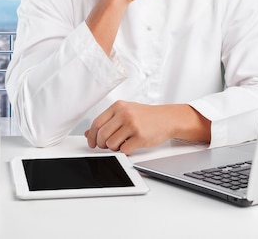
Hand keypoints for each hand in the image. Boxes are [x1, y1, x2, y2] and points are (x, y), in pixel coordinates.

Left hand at [84, 101, 210, 154]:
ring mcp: (132, 125)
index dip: (92, 136)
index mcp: (118, 106)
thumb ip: (108, 121)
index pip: (96, 123)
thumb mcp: (126, 112)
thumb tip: (89, 133)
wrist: (167, 118)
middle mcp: (124, 114)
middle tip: (106, 146)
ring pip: (111, 144)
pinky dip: (124, 152)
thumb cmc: (147, 116)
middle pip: (102, 135)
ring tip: (122, 144)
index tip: (92, 143)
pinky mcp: (140, 136)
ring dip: (114, 148)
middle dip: (102, 144)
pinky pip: (123, 150)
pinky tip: (130, 146)